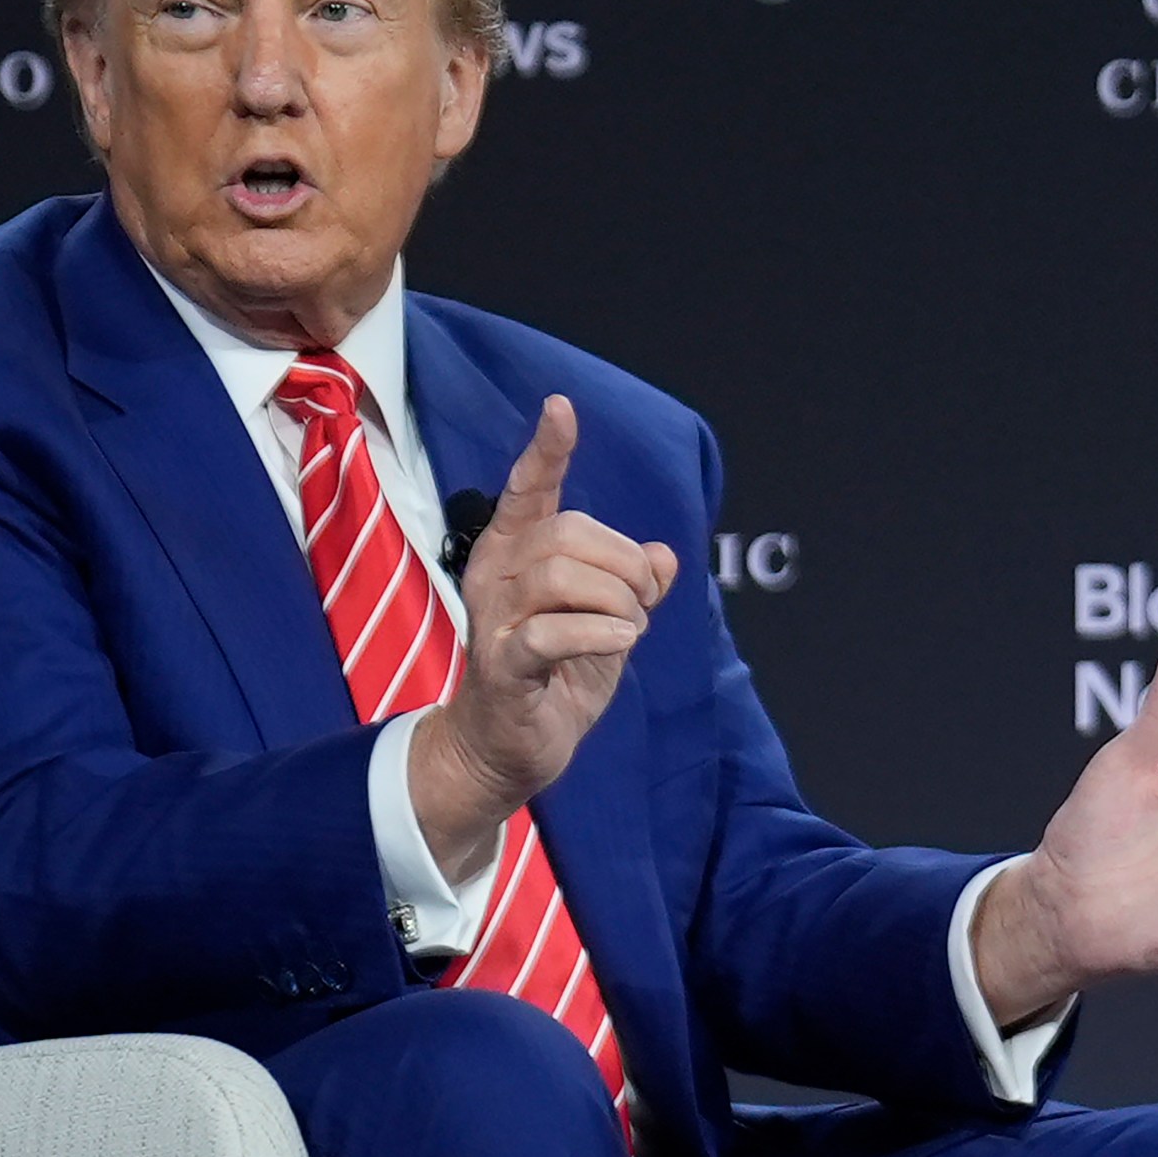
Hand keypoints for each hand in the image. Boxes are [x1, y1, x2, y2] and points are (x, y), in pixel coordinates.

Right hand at [411, 396, 680, 877]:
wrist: (509, 749)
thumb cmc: (556, 676)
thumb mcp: (609, 623)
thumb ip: (634, 585)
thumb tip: (665, 555)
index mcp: (515, 552)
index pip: (529, 490)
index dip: (547, 450)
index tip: (561, 408)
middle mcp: (495, 574)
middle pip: (566, 533)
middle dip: (624, 562)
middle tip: (644, 602)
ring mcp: (492, 620)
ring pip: (558, 575)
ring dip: (616, 599)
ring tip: (630, 628)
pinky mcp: (501, 667)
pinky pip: (548, 633)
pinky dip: (595, 631)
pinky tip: (623, 638)